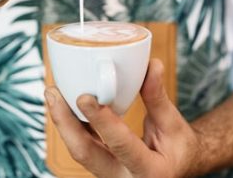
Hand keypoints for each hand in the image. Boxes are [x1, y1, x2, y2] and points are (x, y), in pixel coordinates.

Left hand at [46, 59, 203, 177]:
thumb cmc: (179, 148)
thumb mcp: (174, 125)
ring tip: (53, 93)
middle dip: (66, 122)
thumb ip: (158, 97)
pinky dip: (73, 124)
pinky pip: (82, 146)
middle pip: (85, 153)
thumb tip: (150, 65)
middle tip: (54, 92)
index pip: (120, 144)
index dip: (101, 120)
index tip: (85, 97)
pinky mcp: (101, 165)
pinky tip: (64, 104)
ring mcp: (109, 174)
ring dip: (64, 122)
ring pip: (79, 150)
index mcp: (149, 171)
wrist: (177, 167)